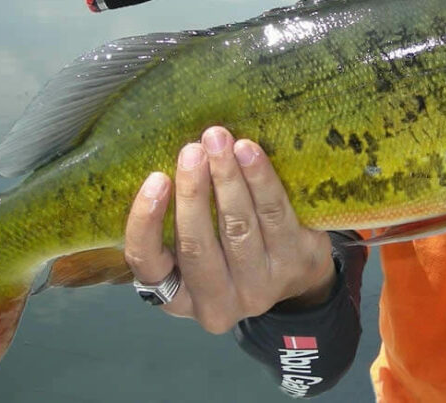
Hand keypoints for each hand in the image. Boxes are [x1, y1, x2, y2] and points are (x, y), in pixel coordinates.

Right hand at [124, 127, 335, 333]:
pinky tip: (249, 152)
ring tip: (219, 141)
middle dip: (193, 191)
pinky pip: (274, 214)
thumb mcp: (195, 256)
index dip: (146, 222)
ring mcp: (259, 287)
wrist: (299, 277)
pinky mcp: (294, 263)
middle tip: (192, 150)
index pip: (148, 264)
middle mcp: (217, 302)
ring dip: (227, 179)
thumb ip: (176, 225)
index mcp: (179, 297)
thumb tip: (170, 164)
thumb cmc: (231, 254)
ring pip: (238, 227)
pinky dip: (260, 180)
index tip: (156, 179)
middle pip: (197, 245)